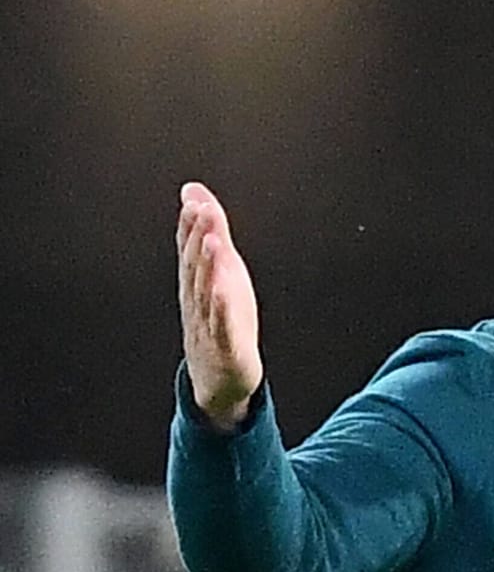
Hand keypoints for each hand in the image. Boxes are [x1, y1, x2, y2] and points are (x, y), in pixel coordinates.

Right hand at [176, 182, 262, 430]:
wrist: (219, 378)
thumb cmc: (221, 319)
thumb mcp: (219, 272)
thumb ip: (210, 231)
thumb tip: (194, 192)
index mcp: (196, 283)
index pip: (190, 250)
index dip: (191, 226)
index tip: (194, 201)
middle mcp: (197, 299)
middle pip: (196, 265)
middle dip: (199, 237)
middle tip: (202, 210)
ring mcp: (208, 322)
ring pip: (206, 290)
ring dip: (208, 265)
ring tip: (213, 240)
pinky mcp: (224, 344)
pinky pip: (220, 323)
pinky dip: (220, 307)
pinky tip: (222, 291)